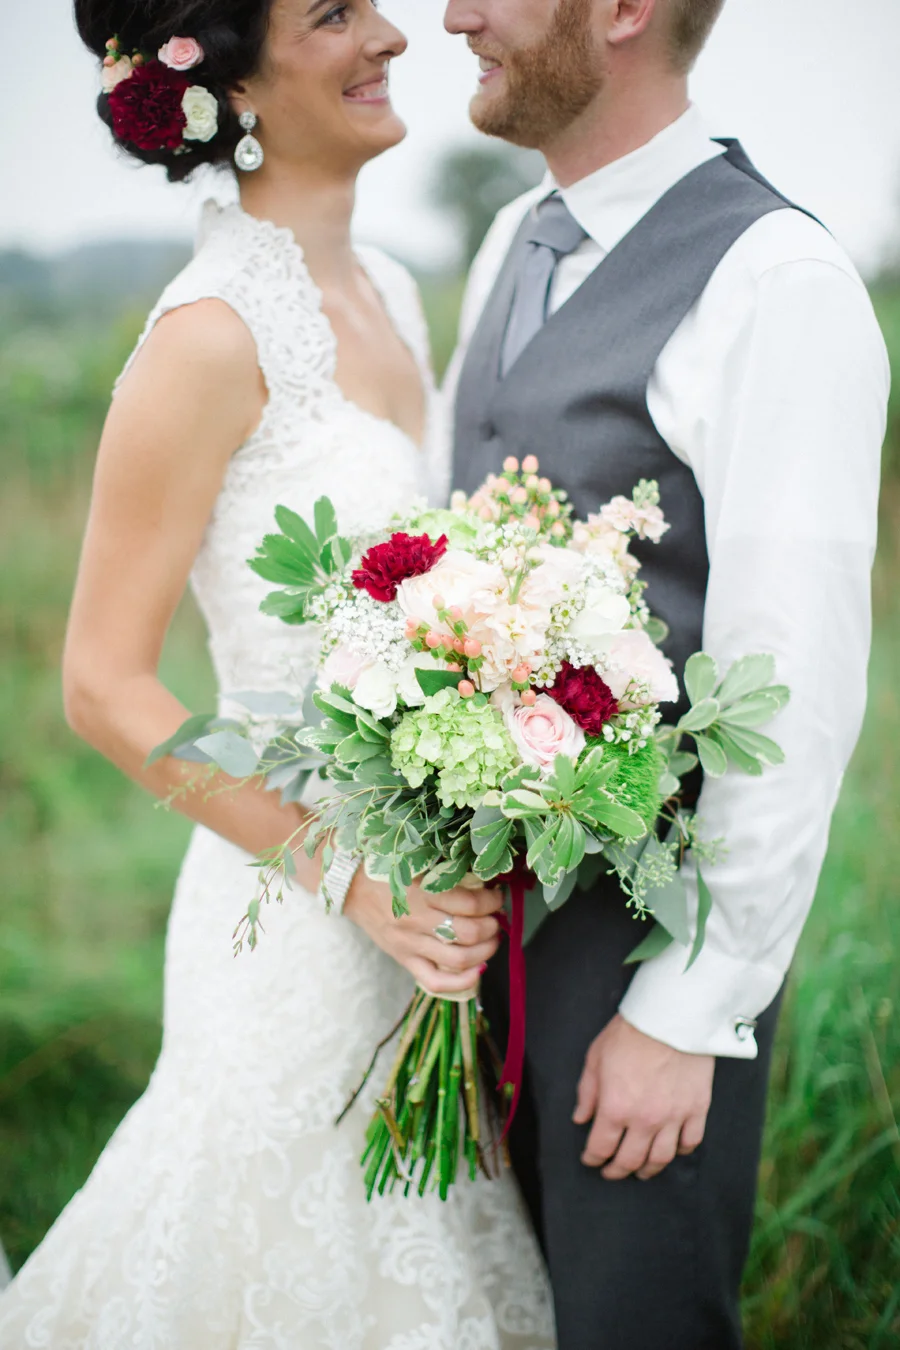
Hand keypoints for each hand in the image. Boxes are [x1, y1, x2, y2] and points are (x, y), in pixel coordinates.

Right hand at [343, 872, 503, 995]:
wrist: (352, 887)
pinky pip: (435, 981)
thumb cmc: (388, 871)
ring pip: (458, 959)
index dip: (492, 902)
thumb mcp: (418, 863)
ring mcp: (410, 943)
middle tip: (495, 918)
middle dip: (492, 926)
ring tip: (491, 939)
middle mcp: (418, 920)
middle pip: (469, 933)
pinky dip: (462, 981)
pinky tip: (478, 971)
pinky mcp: (404, 959)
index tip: (496, 897)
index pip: (471, 903)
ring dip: (485, 951)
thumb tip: (485, 883)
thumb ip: (447, 874)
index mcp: (423, 891)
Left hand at [573, 1014, 714, 1180]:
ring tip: (641, 1170)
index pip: (601, 1147)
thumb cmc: (630, 1033)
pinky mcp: (697, 1109)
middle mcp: (645, 1120)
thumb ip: (587, 1093)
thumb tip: (580, 1118)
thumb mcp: (595, 1058)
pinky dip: (679, 1151)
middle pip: (630, 1160)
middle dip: (617, 1170)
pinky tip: (671, 1149)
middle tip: (611, 1171)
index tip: (590, 1159)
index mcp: (616, 1108)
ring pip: (660, 1158)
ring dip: (648, 1169)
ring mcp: (674, 1117)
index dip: (593, 1158)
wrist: (671, 1015)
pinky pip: (690, 1142)